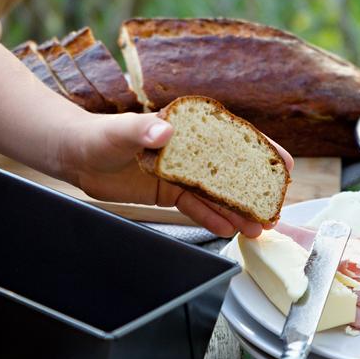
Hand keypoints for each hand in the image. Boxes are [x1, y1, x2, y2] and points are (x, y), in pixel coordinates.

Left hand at [61, 112, 293, 237]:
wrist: (75, 154)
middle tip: (274, 210)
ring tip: (257, 229)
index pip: (230, 138)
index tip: (284, 166)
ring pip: (216, 193)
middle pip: (230, 169)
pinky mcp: (168, 191)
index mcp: (186, 128)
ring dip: (237, 210)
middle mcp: (189, 149)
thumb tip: (164, 130)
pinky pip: (195, 207)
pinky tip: (230, 230)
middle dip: (255, 189)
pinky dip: (212, 218)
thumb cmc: (98, 134)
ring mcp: (180, 172)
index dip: (260, 151)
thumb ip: (141, 129)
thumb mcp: (119, 131)